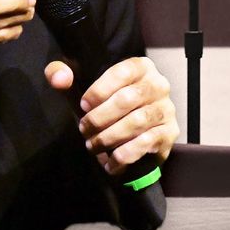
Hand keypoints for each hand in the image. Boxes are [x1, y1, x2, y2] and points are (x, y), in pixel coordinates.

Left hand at [46, 56, 177, 176]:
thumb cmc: (104, 99)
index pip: (120, 73)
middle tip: (84, 130)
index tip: (83, 106)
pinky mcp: (169, 133)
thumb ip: (61, 73)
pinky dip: (125, 155)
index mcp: (140, 66)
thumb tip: (60, 80)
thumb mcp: (80, 81)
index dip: (98, 91)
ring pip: (136, 123)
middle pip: (127, 99)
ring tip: (92, 145)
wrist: (132, 126)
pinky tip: (110, 163)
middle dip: (100, 118)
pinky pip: (146, 143)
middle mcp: (158, 85)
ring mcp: (166, 109)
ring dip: (109, 137)